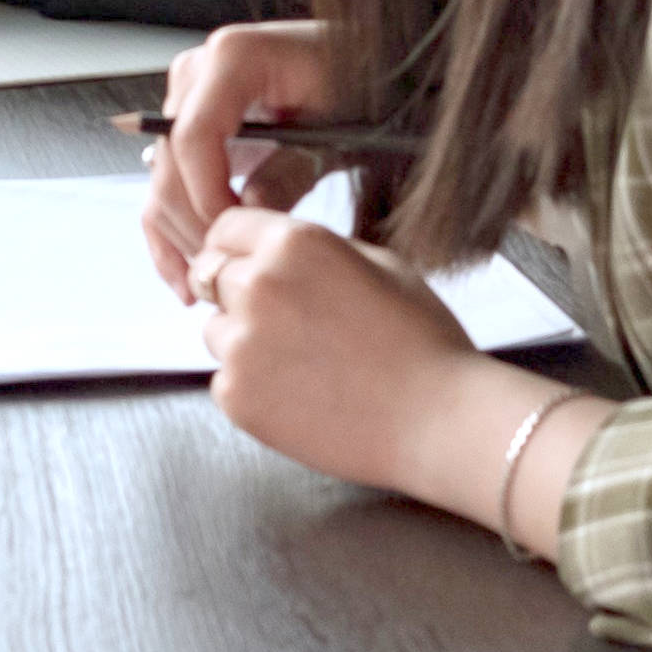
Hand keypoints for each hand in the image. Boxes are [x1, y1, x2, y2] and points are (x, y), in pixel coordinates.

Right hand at [141, 22, 341, 291]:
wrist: (371, 71)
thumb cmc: (362, 90)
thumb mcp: (335, 132)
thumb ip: (289, 171)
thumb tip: (242, 217)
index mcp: (232, 58)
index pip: (192, 137)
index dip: (206, 196)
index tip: (232, 241)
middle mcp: (196, 73)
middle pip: (170, 164)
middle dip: (194, 224)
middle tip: (227, 274)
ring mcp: (187, 100)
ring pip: (163, 181)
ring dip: (181, 236)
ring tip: (213, 284)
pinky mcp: (190, 129)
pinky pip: (167, 183)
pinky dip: (171, 229)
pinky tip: (184, 278)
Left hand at [189, 205, 480, 492]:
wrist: (439, 423)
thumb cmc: (423, 342)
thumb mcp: (381, 265)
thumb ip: (314, 250)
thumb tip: (272, 249)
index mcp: (293, 244)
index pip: (224, 228)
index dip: (238, 248)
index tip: (253, 267)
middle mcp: (257, 286)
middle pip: (212, 276)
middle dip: (237, 292)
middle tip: (289, 322)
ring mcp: (241, 344)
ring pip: (215, 330)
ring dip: (243, 341)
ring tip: (307, 364)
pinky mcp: (236, 396)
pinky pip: (224, 380)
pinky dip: (253, 387)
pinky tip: (304, 395)